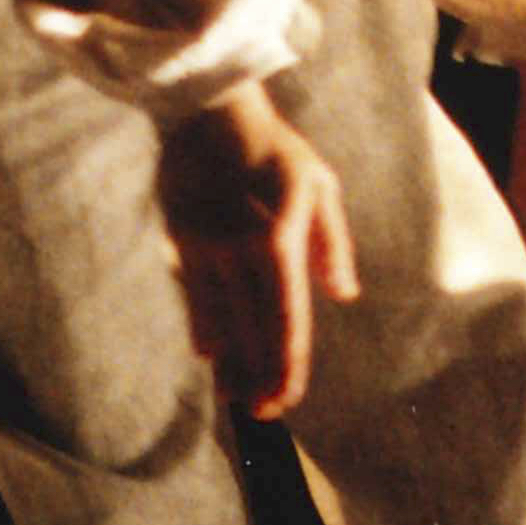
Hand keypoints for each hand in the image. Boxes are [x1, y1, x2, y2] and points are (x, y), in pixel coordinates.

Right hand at [156, 85, 357, 420]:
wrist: (208, 110)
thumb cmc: (275, 150)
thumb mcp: (320, 187)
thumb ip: (332, 243)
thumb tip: (343, 294)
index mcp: (281, 238)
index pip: (287, 319)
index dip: (288, 365)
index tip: (287, 399)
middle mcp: (242, 250)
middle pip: (252, 330)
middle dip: (259, 376)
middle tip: (265, 414)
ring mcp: (207, 247)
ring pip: (219, 321)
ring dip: (230, 363)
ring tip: (235, 397)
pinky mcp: (182, 240)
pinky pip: (193, 296)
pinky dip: (204, 328)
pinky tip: (210, 355)